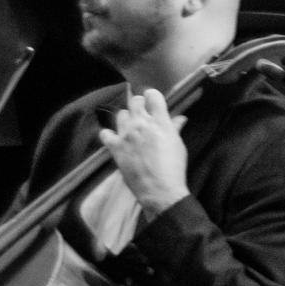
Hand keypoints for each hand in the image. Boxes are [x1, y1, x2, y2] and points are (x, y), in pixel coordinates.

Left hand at [98, 90, 190, 216]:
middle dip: (139, 103)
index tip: (153, 101)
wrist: (160, 189)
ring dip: (126, 117)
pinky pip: (105, 133)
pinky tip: (115, 138)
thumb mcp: (178, 145)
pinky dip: (109, 134)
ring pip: (121, 114)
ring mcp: (126, 135)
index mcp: (160, 122)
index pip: (153, 96)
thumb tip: (179, 118)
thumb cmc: (173, 167)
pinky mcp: (115, 147)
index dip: (152, 96)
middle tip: (143, 111)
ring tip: (131, 126)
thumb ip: (175, 128)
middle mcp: (141, 124)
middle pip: (135, 101)